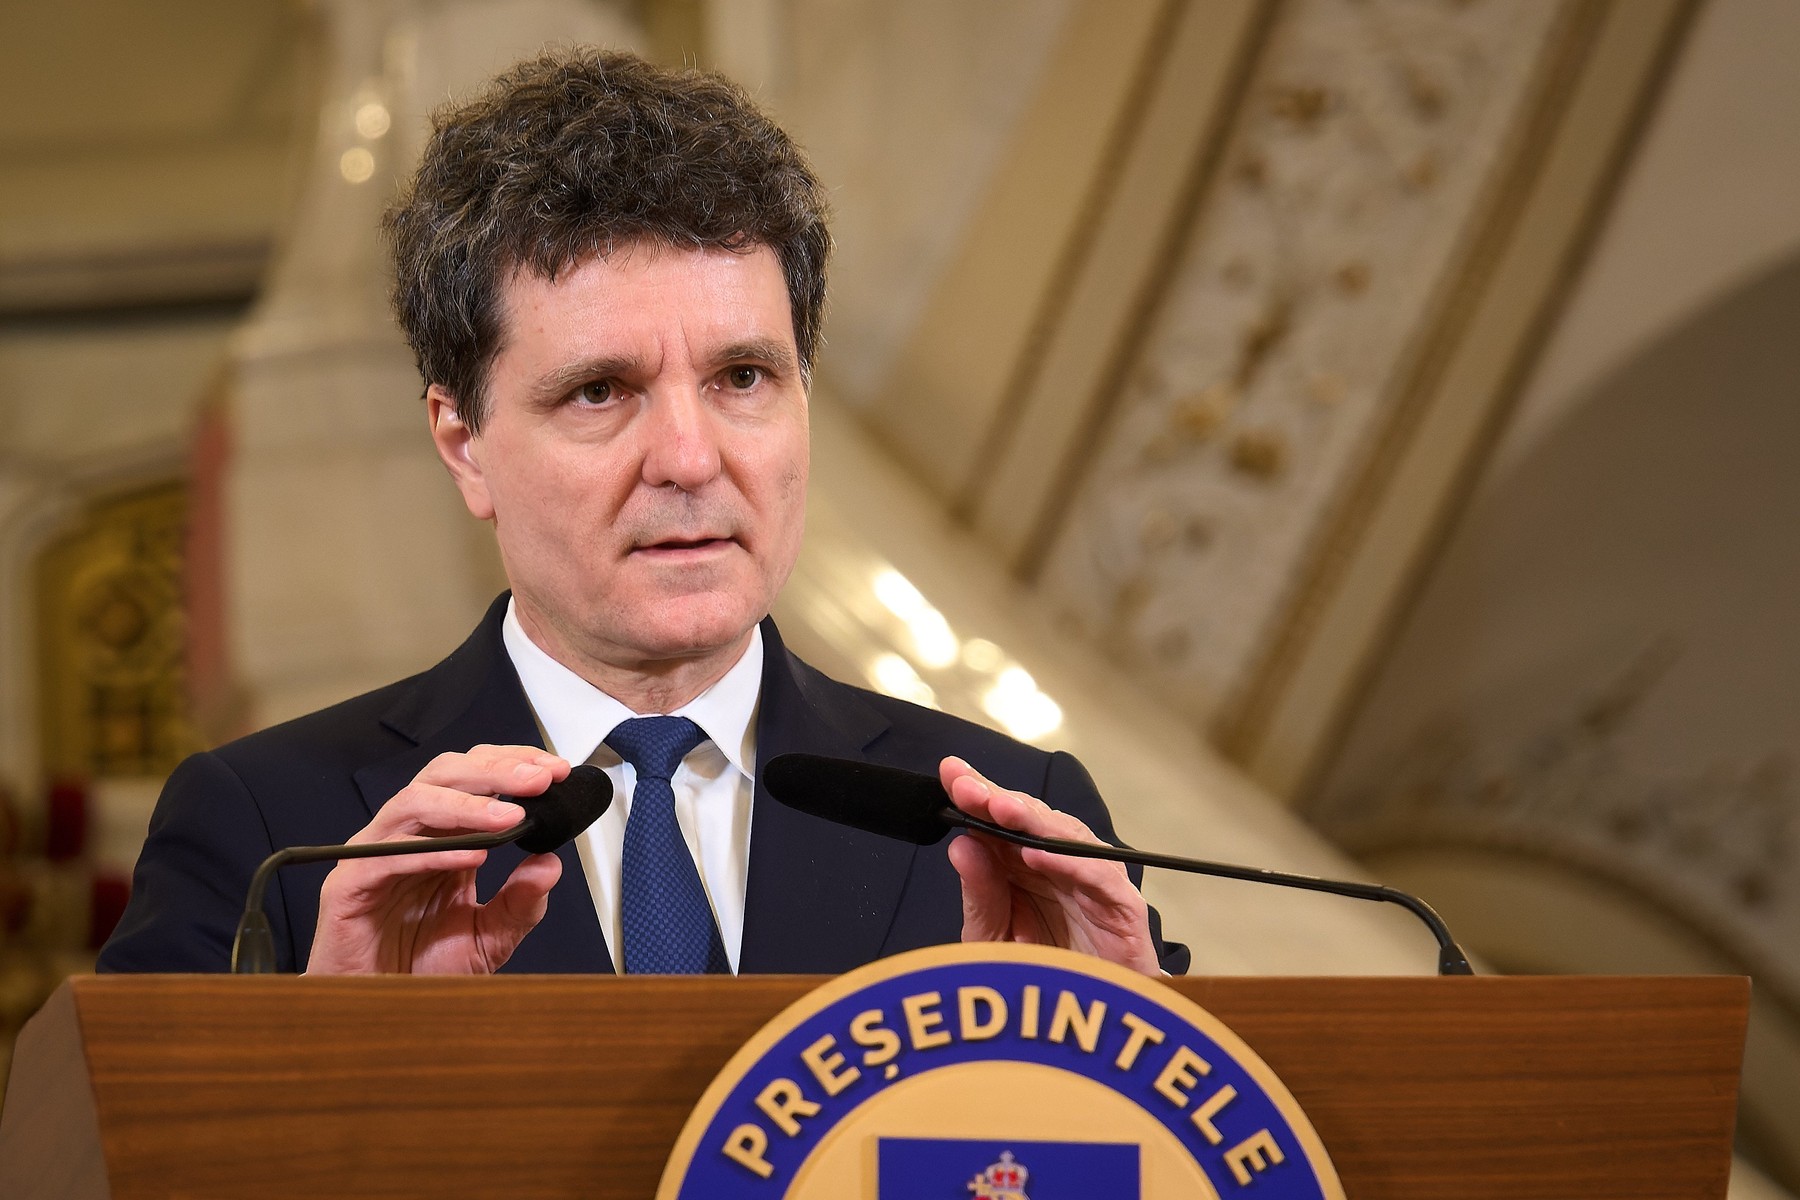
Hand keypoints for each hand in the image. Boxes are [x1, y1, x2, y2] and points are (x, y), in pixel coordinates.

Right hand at [306, 745, 568, 973]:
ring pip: (414, 802)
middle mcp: (408, 836)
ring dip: (467, 804)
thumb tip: (551, 863)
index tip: (556, 771)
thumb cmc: (424, 970)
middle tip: (539, 778)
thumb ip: (521, 902)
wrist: (383, 1015)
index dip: (512, 764)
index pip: (474, 777)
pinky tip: (473, 855)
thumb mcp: (491, 938)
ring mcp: (375, 856)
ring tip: (510, 816)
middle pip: (444, 775)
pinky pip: (386, 856)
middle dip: (496, 771)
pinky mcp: (349, 886)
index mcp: (441, 836)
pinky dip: (432, 851)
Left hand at [942, 757, 1161, 976]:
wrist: (1089, 1029)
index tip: (949, 773)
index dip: (978, 794)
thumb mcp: (994, 938)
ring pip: (1068, 838)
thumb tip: (961, 844)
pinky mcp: (1123, 911)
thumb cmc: (1043, 980)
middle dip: (998, 798)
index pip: (1001, 822)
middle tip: (966, 785)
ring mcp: (1094, 885)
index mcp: (1026, 869)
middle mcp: (1061, 869)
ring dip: (1032, 820)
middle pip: (1033, 821)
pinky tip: (1037, 854)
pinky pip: (1100, 878)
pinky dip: (1071, 863)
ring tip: (997, 807)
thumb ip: (980, 894)